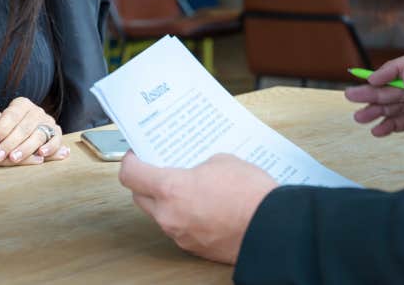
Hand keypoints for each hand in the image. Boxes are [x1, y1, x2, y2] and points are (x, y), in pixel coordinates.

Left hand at [0, 96, 69, 163]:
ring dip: (26, 148)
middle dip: (10, 143)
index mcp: (22, 104)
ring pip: (38, 134)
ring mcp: (48, 121)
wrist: (21, 135)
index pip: (11, 115)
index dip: (0, 129)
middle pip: (24, 127)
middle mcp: (36, 111)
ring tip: (14, 158)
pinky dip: (50, 146)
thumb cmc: (3, 133)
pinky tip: (41, 153)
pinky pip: (56, 139)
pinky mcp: (56, 133)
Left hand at [118, 152, 277, 264]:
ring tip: (190, 188)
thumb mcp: (222, 161)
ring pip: (161, 215)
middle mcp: (169, 216)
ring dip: (168, 201)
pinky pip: (180, 228)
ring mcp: (181, 235)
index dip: (131, 161)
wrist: (272, 227)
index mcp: (171, 189)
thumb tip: (194, 171)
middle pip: (140, 197)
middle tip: (161, 169)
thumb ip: (198, 165)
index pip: (131, 175)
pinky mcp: (194, 248)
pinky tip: (204, 206)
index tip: (137, 155)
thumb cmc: (250, 195)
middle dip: (147, 182)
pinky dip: (186, 217)